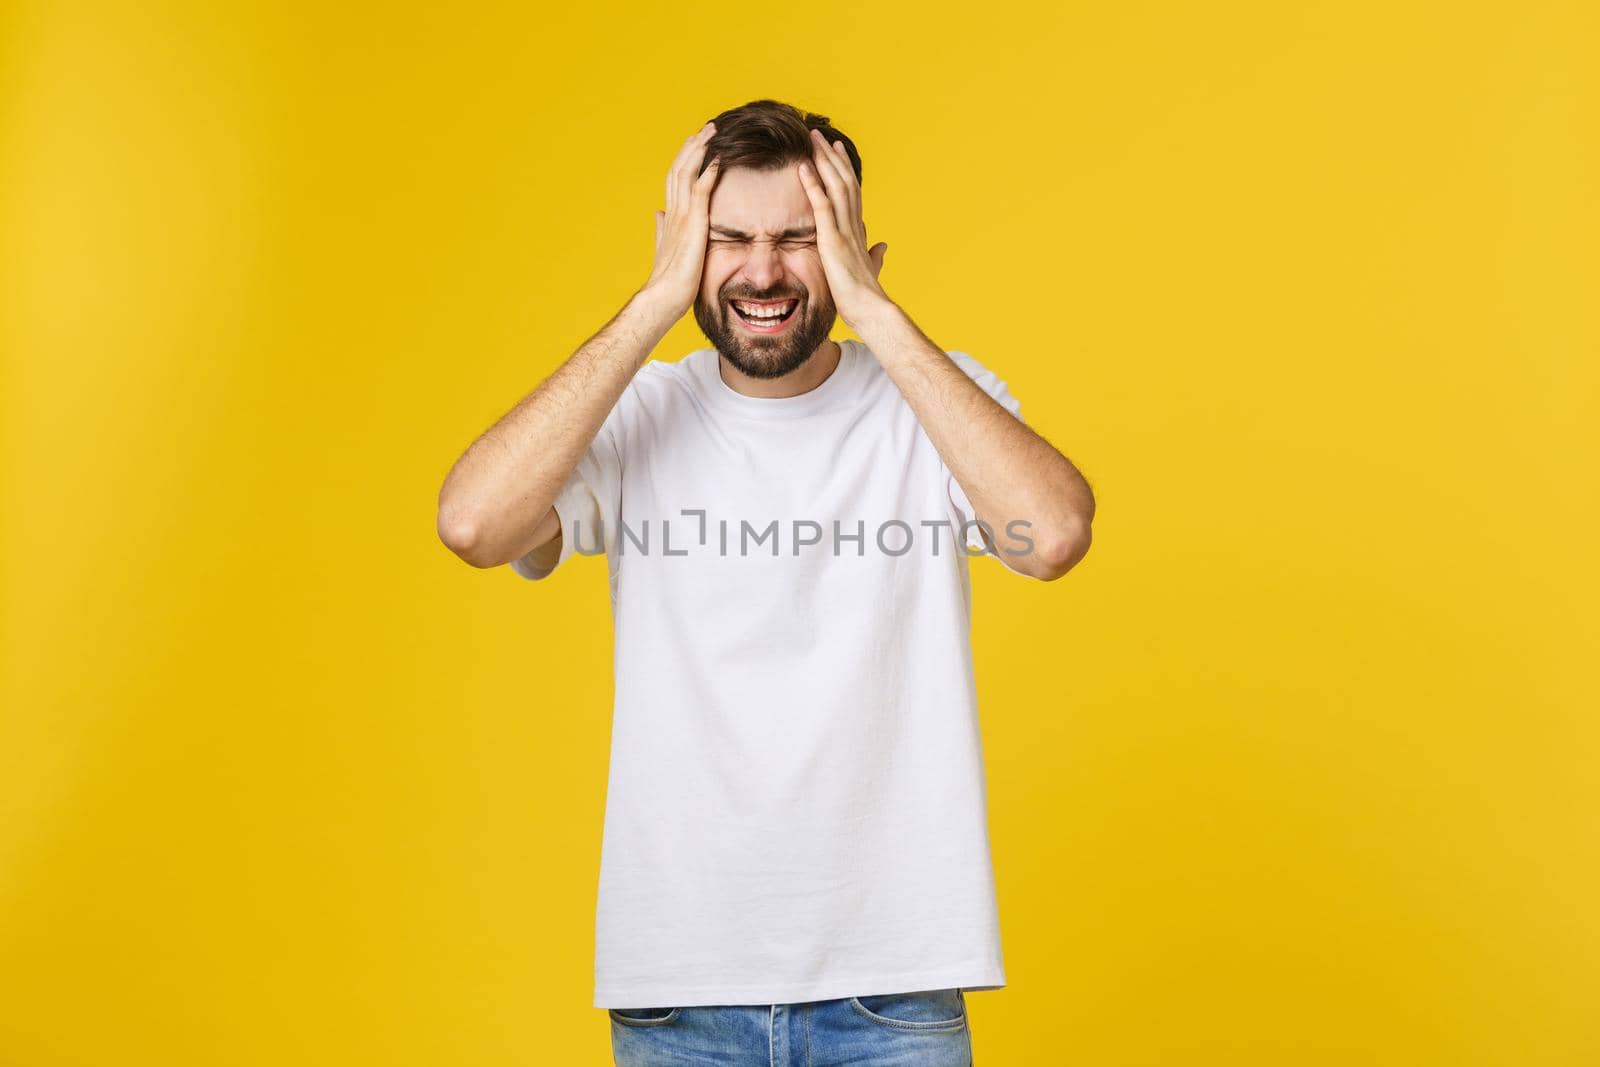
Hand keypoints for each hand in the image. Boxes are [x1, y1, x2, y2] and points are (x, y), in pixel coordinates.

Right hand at [641, 122, 721, 317]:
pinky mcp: (693, 225)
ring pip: (687, 172)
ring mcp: (681, 216)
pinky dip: (708, 172)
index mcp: (669, 217)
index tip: (694, 144)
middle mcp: (673, 211)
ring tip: (712, 132)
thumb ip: (662, 229)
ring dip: (700, 150)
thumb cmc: (668, 281)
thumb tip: (657, 213)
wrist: (663, 297)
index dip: (684, 159)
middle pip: (679, 168)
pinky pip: (700, 191)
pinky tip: (718, 158)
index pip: (675, 180)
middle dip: (692, 147)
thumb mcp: (665, 249)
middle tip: (706, 128)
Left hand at [796, 127, 890, 329]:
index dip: (844, 169)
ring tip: (812, 139)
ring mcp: (844, 230)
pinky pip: (822, 206)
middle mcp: (853, 224)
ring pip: (835, 185)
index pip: (851, 192)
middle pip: (844, 180)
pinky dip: (813, 184)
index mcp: (858, 230)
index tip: (836, 151)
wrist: (870, 310)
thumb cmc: (867, 296)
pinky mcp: (833, 240)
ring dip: (823, 160)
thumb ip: (874, 256)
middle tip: (820, 134)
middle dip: (831, 156)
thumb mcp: (870, 270)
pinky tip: (804, 166)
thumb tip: (881, 247)